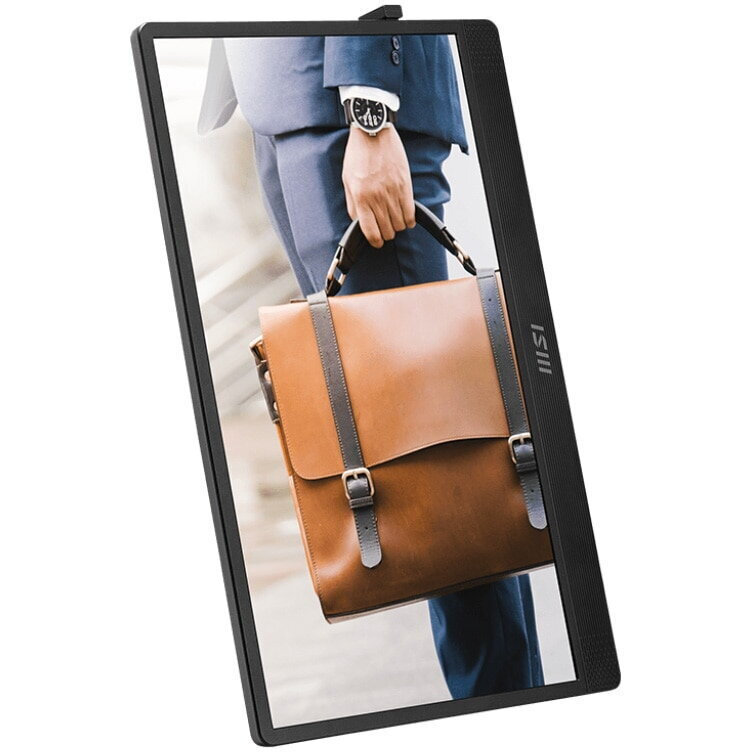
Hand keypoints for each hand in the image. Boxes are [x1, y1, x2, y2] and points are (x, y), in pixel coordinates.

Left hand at [342, 125, 415, 247]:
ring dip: (397, 227)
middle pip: (387, 230)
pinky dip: (409, 220)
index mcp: (361, 197)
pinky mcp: (405, 185)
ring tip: (394, 221)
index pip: (371, 232)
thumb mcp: (347, 180)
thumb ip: (352, 204)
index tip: (377, 242)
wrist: (373, 132)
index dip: (375, 242)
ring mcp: (392, 192)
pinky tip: (406, 218)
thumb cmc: (357, 155)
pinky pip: (410, 212)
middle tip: (385, 230)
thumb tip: (359, 222)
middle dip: (386, 234)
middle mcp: (377, 197)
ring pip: (399, 224)